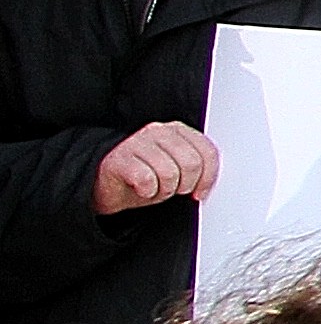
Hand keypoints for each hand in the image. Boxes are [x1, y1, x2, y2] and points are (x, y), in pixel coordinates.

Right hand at [95, 123, 215, 215]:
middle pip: (191, 163)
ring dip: (165, 190)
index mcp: (178, 131)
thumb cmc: (144, 176)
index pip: (207, 151)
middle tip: (173, 190)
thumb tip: (212, 182)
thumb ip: (196, 167)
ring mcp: (137, 142)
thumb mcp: (177, 170)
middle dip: (185, 185)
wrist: (106, 183)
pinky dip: (147, 192)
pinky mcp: (119, 158)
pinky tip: (141, 189)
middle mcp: (159, 131)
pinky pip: (146, 179)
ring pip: (170, 173)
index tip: (200, 192)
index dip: (208, 177)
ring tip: (155, 188)